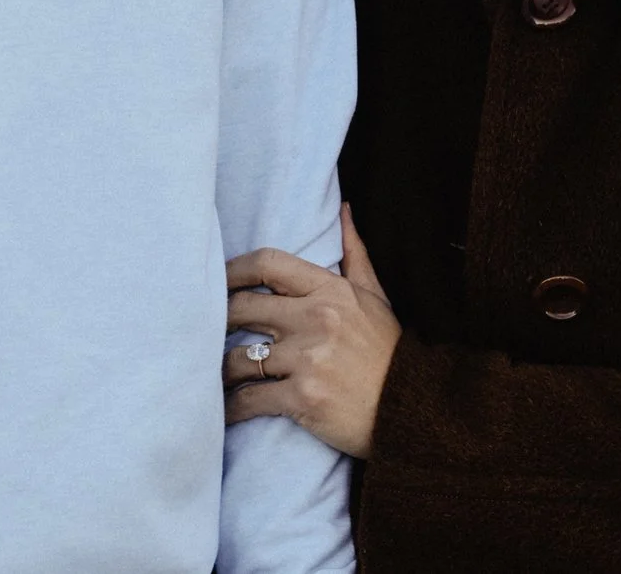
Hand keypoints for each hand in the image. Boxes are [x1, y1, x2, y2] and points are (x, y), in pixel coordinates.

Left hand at [223, 204, 400, 458]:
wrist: (417, 411)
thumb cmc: (391, 354)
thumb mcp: (377, 299)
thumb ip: (355, 255)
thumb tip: (343, 210)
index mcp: (331, 290)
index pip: (267, 263)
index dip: (233, 270)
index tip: (217, 282)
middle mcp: (316, 319)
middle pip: (241, 307)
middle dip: (218, 320)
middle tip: (203, 332)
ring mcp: (308, 358)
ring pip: (238, 357)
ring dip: (220, 370)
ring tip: (212, 376)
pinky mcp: (302, 397)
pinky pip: (249, 398)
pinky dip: (231, 408)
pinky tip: (225, 412)